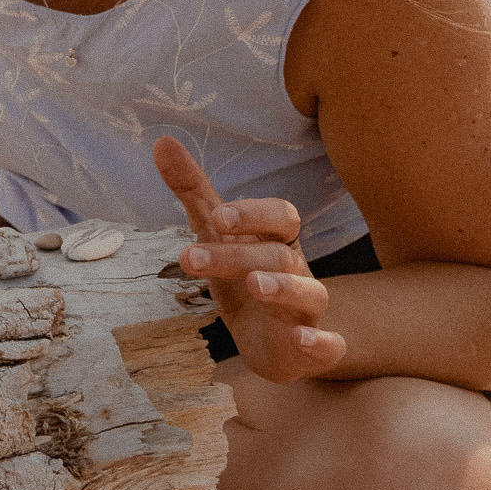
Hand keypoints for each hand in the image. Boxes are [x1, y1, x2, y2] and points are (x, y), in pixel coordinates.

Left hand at [154, 137, 345, 382]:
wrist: (274, 342)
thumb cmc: (244, 275)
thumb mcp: (215, 234)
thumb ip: (193, 191)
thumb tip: (161, 140)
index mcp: (276, 241)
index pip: (281, 216)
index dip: (253, 213)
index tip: (216, 217)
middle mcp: (297, 271)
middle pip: (279, 255)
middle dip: (236, 255)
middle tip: (189, 258)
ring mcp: (308, 311)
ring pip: (310, 293)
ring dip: (285, 287)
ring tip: (255, 285)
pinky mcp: (315, 349)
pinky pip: (329, 345)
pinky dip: (321, 342)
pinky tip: (304, 339)